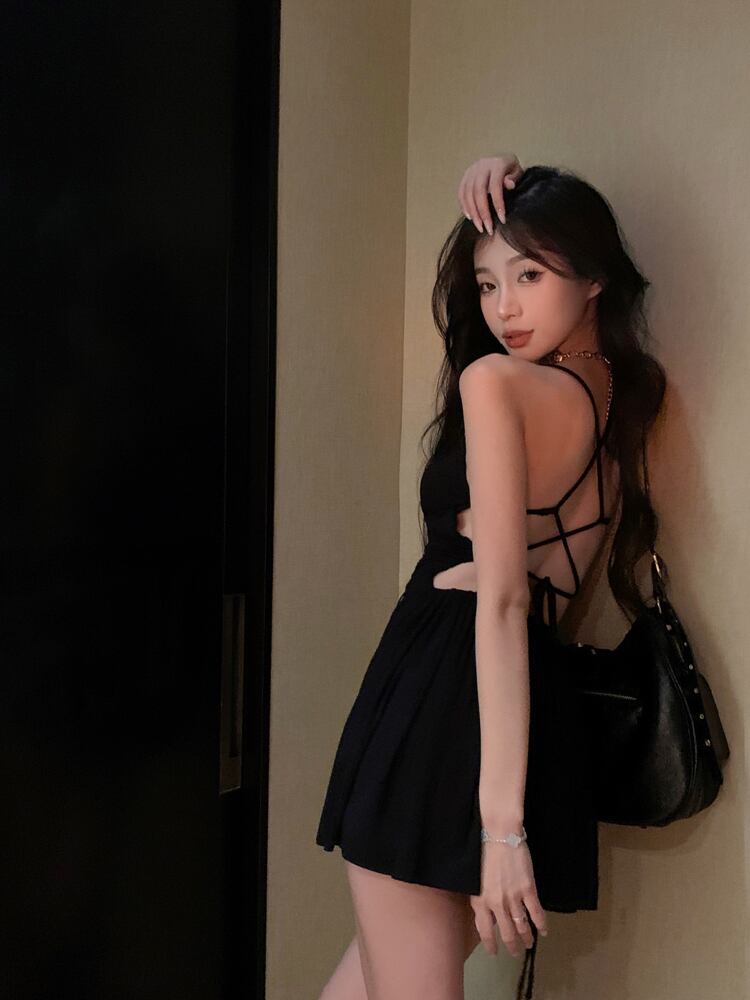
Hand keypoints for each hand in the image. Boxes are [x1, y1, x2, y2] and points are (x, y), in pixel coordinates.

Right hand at [457, 153, 523, 233]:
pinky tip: (470, 218)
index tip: (502, 220)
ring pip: (468, 193)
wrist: (501, 160)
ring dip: (473, 213)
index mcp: (498, 163)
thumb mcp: (518, 172)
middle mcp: (482, 165)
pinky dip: (464, 206)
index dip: (498, 204)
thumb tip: (509, 185)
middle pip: (478, 191)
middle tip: (488, 228)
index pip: (495, 185)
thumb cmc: (512, 171)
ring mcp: (471, 170)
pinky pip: (461, 193)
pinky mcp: (465, 176)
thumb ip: (515, 178)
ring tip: (480, 227)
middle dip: (483, 212)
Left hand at [469, 839, 547, 958]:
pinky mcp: (528, 889)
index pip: (485, 931)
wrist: (500, 836)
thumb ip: (481, 900)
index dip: (491, 945)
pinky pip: (536, 912)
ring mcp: (513, 897)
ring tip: (528, 943)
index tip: (494, 952)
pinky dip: (541, 923)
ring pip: (521, 925)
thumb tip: (488, 917)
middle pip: (506, 932)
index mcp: (480, 901)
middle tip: (515, 952)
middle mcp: (496, 903)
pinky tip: (543, 930)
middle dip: (511, 945)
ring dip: (526, 937)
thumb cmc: (484, 853)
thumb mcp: (475, 880)